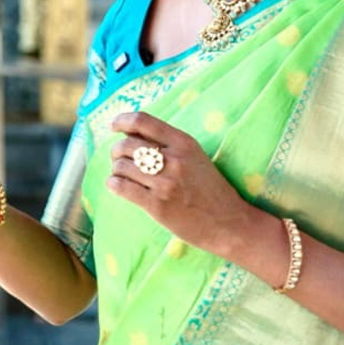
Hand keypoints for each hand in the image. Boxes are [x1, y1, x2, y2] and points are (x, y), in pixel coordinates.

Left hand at [108, 111, 258, 255]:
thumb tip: (127, 131)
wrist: (230, 224)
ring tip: (123, 176)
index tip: (113, 127)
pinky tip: (118, 186)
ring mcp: (166, 183)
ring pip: (121, 166)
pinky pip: (121, 187)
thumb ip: (167, 143)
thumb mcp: (194, 156)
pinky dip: (114, 184)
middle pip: (126, 144)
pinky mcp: (158, 205)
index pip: (143, 121)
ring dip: (116, 170)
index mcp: (184, 143)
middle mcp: (174, 159)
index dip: (122, 120)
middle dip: (116, 152)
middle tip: (119, 160)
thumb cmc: (209, 189)